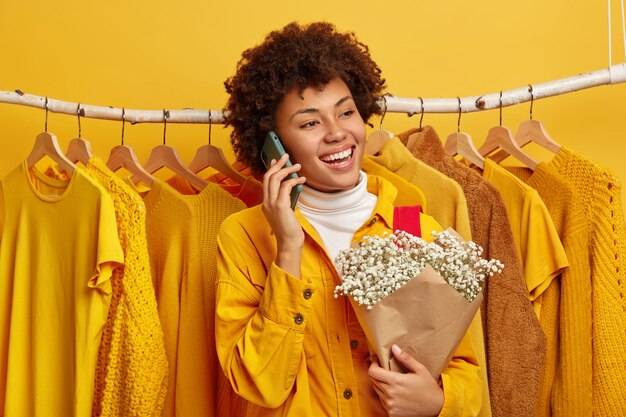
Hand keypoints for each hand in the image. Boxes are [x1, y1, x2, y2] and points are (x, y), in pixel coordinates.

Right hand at [262, 154, 306, 276]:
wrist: (289, 243)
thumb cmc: (289, 230)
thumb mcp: (285, 213)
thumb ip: (285, 200)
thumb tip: (292, 186)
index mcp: (265, 204)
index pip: (265, 182)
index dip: (271, 169)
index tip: (276, 160)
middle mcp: (266, 202)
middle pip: (268, 176)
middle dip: (277, 164)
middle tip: (286, 156)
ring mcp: (271, 204)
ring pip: (275, 178)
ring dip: (287, 169)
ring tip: (297, 165)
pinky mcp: (280, 206)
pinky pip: (286, 186)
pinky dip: (294, 180)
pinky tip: (302, 179)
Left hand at [368, 345, 443, 416]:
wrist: (436, 408)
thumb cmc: (429, 387)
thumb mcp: (420, 369)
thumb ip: (405, 358)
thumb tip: (394, 347)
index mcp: (396, 382)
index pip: (373, 372)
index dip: (372, 364)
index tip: (376, 360)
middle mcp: (391, 394)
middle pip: (373, 380)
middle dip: (376, 372)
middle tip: (383, 368)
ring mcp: (391, 405)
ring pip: (377, 391)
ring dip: (380, 384)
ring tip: (391, 380)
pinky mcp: (392, 414)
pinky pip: (382, 401)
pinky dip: (385, 395)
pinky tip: (395, 392)